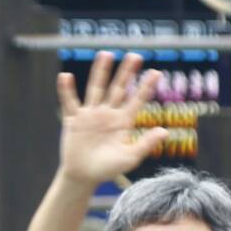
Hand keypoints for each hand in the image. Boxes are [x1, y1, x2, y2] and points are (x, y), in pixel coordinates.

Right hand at [58, 53, 166, 186]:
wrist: (83, 176)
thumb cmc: (107, 169)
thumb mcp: (130, 158)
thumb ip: (146, 144)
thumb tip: (165, 131)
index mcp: (123, 122)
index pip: (137, 100)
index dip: (146, 87)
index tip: (156, 73)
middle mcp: (108, 114)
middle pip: (118, 88)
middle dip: (126, 73)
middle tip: (135, 56)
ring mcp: (90, 115)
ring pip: (96, 89)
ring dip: (100, 72)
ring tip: (105, 54)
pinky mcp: (74, 120)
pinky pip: (69, 102)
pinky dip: (66, 90)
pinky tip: (65, 77)